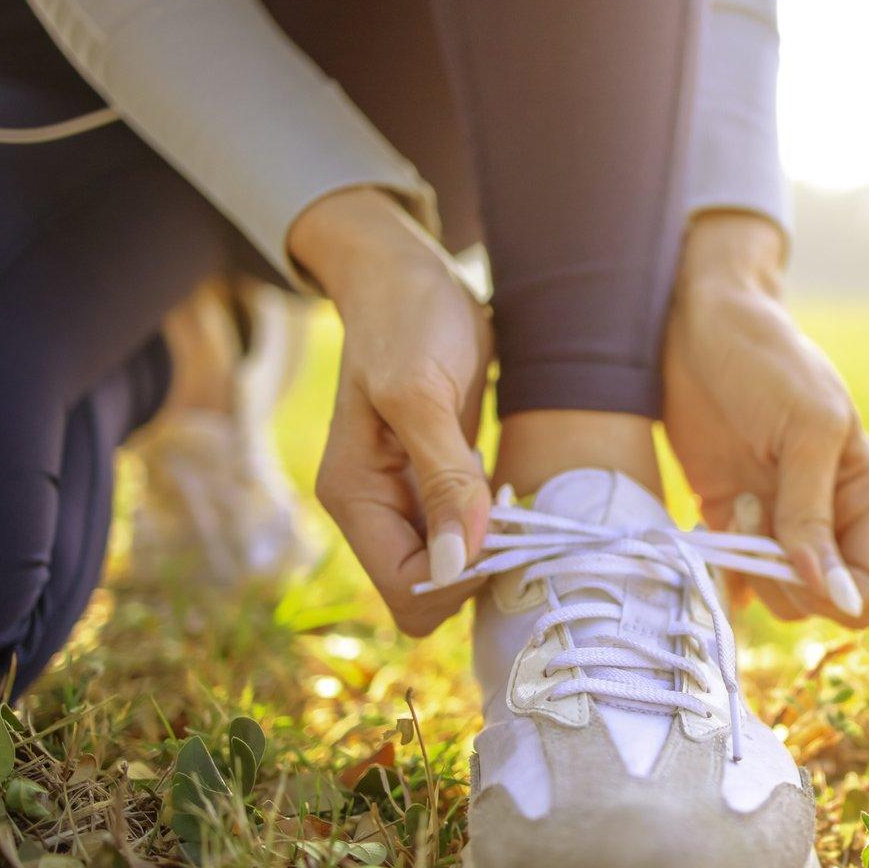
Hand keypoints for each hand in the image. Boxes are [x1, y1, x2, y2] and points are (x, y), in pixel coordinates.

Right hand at [290, 187, 492, 634]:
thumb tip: (457, 564)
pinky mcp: (434, 485)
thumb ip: (442, 479)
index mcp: (353, 497)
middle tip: (515, 517)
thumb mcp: (423, 393)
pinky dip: (494, 529)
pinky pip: (466, 538)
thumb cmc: (409, 319)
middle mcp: (373, 509)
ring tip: (513, 501)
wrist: (408, 275)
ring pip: (451, 571)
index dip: (461, 578)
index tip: (502, 531)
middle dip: (477, 571)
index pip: (406, 589)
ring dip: (490, 552)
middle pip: (428, 592)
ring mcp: (403, 500)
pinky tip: (509, 492)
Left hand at [663, 212, 868, 626]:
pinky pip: (734, 578)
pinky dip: (721, 574)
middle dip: (785, 577)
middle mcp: (826, 518)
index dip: (838, 594)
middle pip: (821, 603)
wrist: (700, 325)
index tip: (796, 557)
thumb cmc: (767, 361)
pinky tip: (709, 534)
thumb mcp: (804, 429)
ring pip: (776, 599)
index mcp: (863, 494)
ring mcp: (776, 521)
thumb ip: (813, 515)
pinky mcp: (728, 518)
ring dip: (749, 565)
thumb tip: (833, 594)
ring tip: (734, 505)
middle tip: (754, 515)